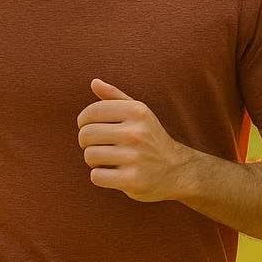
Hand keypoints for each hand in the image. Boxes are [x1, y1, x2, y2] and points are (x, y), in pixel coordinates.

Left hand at [76, 78, 193, 202]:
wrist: (177, 170)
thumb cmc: (150, 139)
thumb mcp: (139, 113)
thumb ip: (115, 97)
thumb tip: (94, 82)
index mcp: (137, 111)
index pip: (91, 112)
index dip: (84, 122)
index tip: (89, 128)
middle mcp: (137, 132)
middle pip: (86, 135)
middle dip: (86, 142)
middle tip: (98, 146)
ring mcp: (135, 157)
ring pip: (90, 156)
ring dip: (93, 161)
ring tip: (107, 160)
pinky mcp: (133, 180)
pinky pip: (96, 176)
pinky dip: (99, 177)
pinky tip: (113, 174)